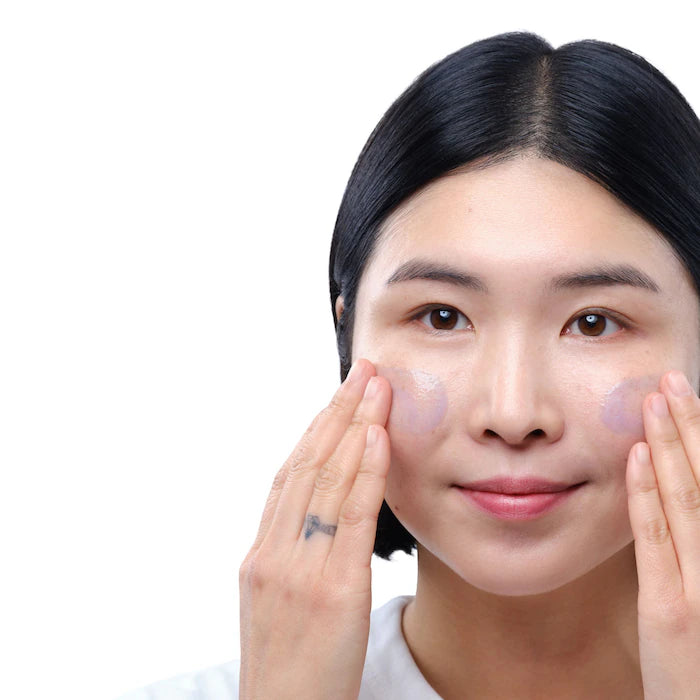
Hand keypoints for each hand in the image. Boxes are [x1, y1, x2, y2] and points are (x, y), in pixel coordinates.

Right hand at [238, 358, 391, 699]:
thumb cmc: (289, 665)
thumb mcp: (276, 601)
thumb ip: (292, 553)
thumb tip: (318, 513)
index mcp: (261, 554)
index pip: (290, 474)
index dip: (316, 428)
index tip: (339, 394)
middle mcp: (274, 552)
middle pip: (307, 464)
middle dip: (336, 411)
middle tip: (361, 370)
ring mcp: (299, 569)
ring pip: (326, 480)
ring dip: (353, 427)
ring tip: (375, 386)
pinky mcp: (332, 590)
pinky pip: (351, 519)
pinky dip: (364, 473)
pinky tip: (377, 438)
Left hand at [626, 369, 699, 698]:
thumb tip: (684, 487)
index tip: (693, 399)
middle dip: (693, 427)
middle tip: (675, 380)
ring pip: (688, 500)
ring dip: (671, 446)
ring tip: (658, 400)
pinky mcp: (669, 612)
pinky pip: (655, 541)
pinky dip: (646, 495)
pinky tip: (635, 457)